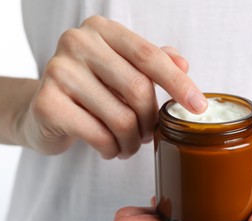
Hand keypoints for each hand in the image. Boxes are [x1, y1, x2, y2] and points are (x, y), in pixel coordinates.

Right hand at [17, 15, 206, 158]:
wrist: (44, 110)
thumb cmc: (92, 90)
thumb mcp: (123, 69)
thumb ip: (152, 62)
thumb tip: (183, 63)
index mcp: (102, 31)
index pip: (149, 56)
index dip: (178, 83)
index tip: (198, 107)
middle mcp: (77, 43)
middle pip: (137, 88)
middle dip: (151, 121)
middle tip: (150, 135)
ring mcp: (59, 71)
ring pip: (121, 117)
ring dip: (133, 141)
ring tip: (130, 145)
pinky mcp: (47, 103)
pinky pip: (99, 135)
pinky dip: (112, 149)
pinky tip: (110, 149)